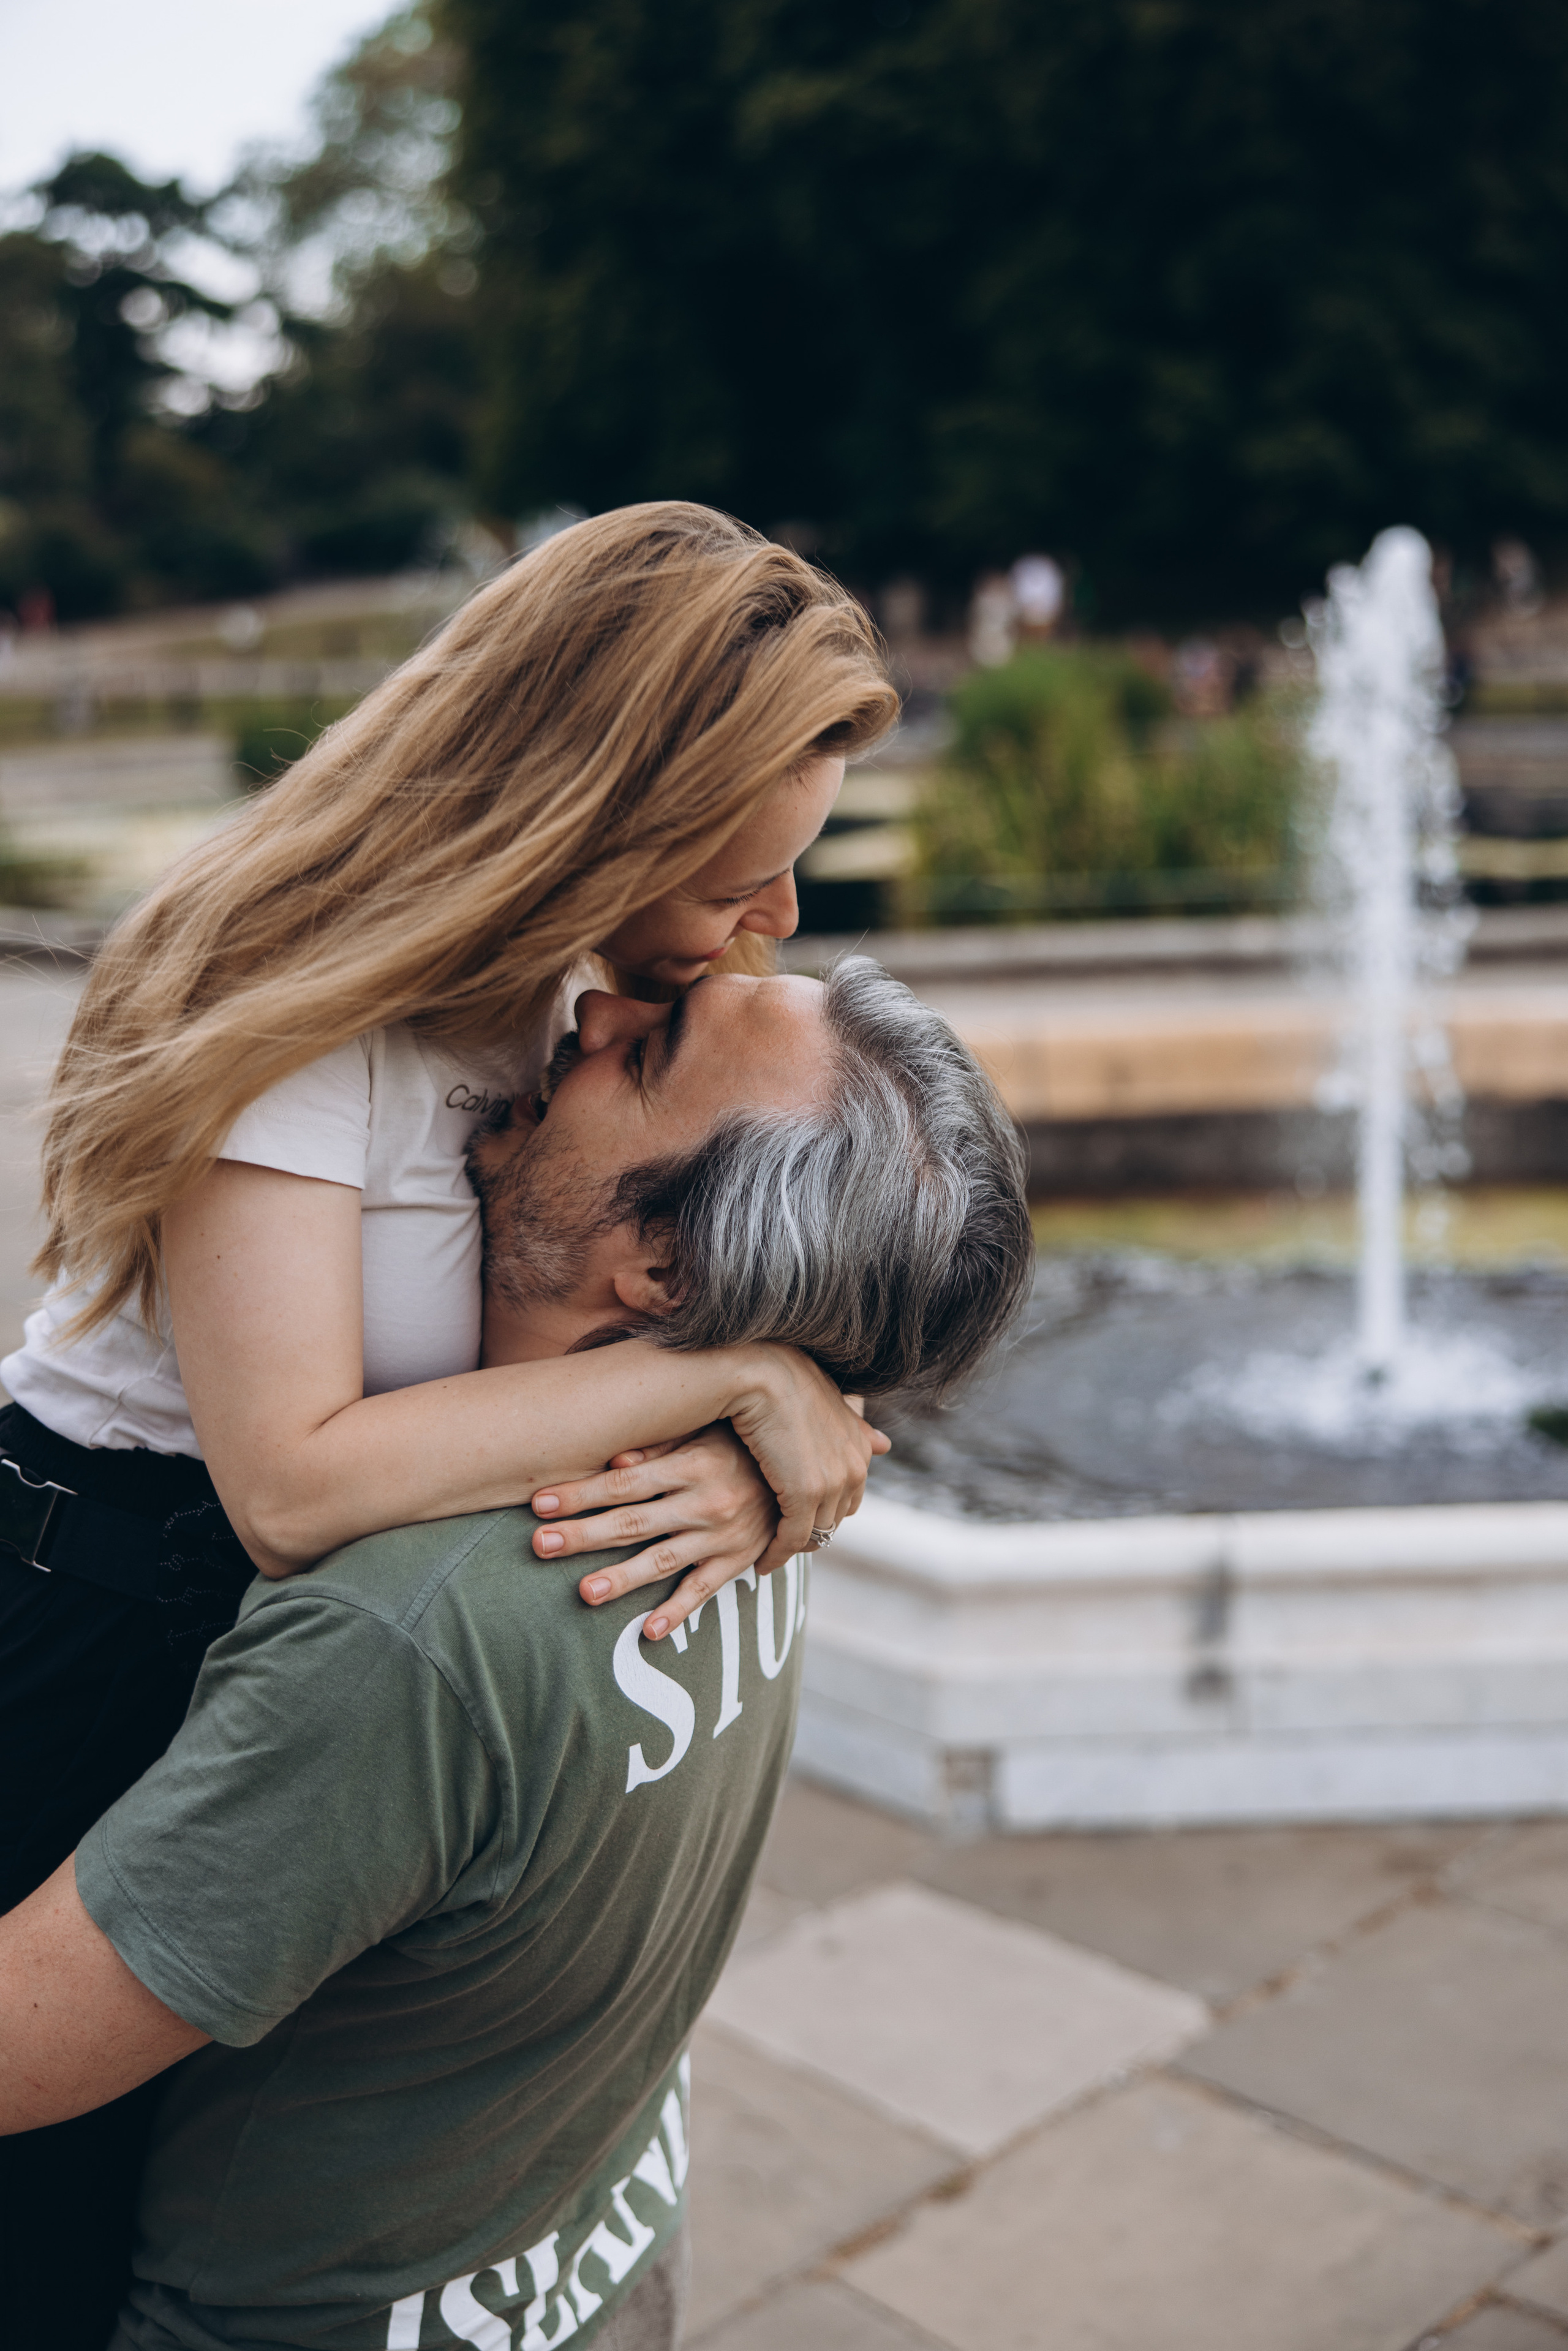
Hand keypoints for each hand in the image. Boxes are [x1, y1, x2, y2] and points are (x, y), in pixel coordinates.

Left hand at [531, 1424, 779, 1638]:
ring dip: (622, 1577)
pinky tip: (648, 1630)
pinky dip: (678, 1612)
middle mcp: (705, 1502)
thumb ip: (660, 1445)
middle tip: (541, 1545)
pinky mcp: (738, 1561)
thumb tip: (614, 1459)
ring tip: (585, 1592)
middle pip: (634, 1522)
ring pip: (663, 1560)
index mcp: (692, 1464)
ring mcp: (723, 1536)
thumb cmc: (739, 1444)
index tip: (540, 1503)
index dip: (582, 1493)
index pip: (625, 1482)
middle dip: (584, 1534)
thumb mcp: (705, 1431)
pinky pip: (705, 1590)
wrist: (802, 1468)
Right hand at [725, 1347, 888, 1574]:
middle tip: (783, 1543)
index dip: (824, 1513)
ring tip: (770, 1554)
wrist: (761, 1375)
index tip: (800, 1522)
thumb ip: (857, 1429)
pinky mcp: (804, 1493)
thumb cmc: (785, 1385)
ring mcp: (832, 1483)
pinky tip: (761, 1561)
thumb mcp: (830, 1408)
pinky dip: (777, 1553)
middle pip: (833, 1521)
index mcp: (862, 1450)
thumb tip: (887, 1444)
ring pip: (814, 1534)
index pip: (848, 1500)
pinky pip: (792, 1537)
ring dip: (792, 1548)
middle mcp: (855, 1468)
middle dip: (811, 1534)